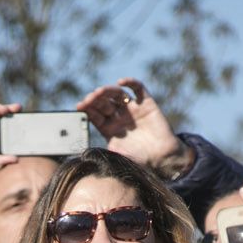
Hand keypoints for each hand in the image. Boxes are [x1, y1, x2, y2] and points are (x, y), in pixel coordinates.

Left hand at [76, 78, 190, 175]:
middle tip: (88, 100)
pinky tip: (121, 82)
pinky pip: (138, 88)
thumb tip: (83, 155)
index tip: (79, 107)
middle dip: (94, 100)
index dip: (87, 109)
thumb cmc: (140, 160)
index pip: (94, 114)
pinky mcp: (146, 103)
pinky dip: (130, 82)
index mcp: (109, 128)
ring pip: (117, 94)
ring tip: (99, 92)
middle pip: (103, 102)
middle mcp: (119, 116)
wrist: (163, 158)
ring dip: (107, 91)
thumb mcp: (116, 157)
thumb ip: (102, 153)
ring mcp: (132, 108)